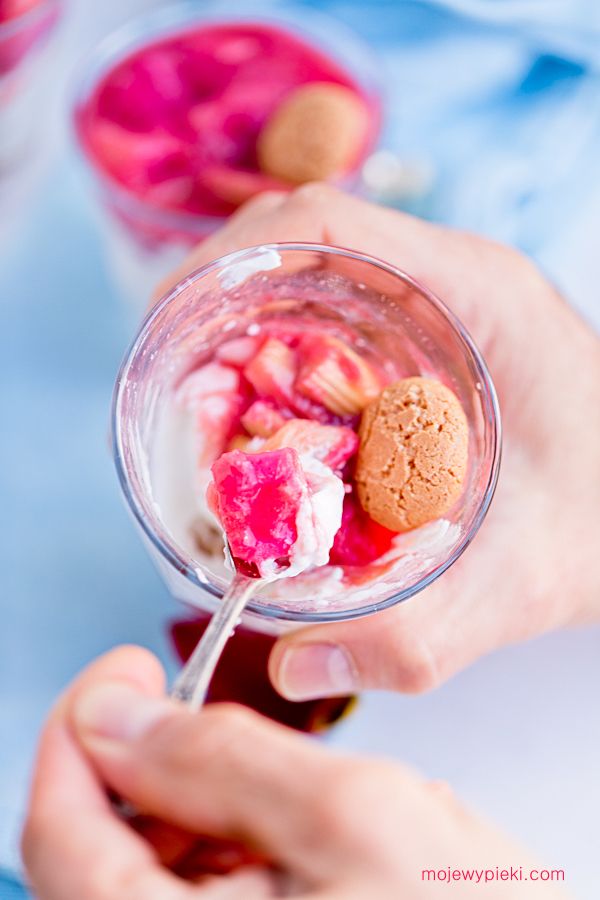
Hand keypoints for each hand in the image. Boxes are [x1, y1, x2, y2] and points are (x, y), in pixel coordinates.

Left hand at [23, 647, 570, 898]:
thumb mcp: (353, 815)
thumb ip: (219, 760)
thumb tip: (114, 711)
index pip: (58, 831)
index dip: (79, 726)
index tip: (127, 667)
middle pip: (93, 849)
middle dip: (141, 761)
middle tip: (192, 707)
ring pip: (143, 867)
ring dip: (185, 797)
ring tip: (261, 769)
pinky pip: (195, 888)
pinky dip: (223, 836)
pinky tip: (283, 819)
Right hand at [157, 184, 599, 699]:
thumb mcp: (523, 584)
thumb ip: (418, 636)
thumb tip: (295, 667)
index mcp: (477, 294)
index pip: (329, 222)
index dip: (231, 255)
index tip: (173, 316)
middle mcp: (459, 280)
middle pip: (307, 240)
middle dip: (227, 300)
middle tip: (185, 384)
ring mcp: (451, 302)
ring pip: (321, 273)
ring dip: (253, 323)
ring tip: (213, 401)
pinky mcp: (444, 335)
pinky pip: (346, 314)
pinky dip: (291, 348)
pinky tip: (273, 413)